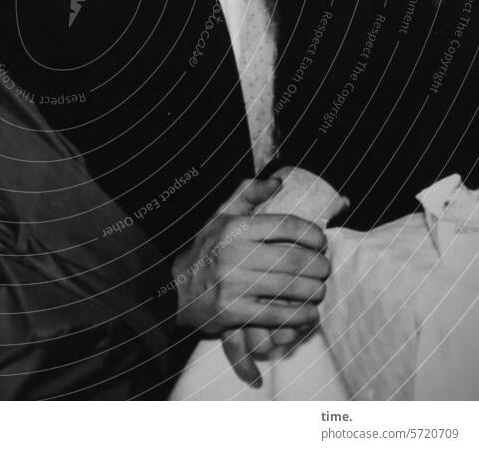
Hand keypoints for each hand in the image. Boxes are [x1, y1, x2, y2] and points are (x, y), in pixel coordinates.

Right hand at [173, 177, 328, 382]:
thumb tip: (278, 181)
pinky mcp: (234, 312)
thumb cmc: (205, 250)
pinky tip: (308, 312)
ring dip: (314, 291)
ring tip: (318, 290)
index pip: (285, 225)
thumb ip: (248, 194)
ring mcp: (234, 284)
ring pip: (291, 287)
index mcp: (234, 227)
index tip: (320, 241)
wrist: (173, 290)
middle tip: (324, 269)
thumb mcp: (220, 216)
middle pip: (294, 258)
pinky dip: (302, 315)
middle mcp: (233, 253)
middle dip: (319, 265)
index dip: (311, 233)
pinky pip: (280, 315)